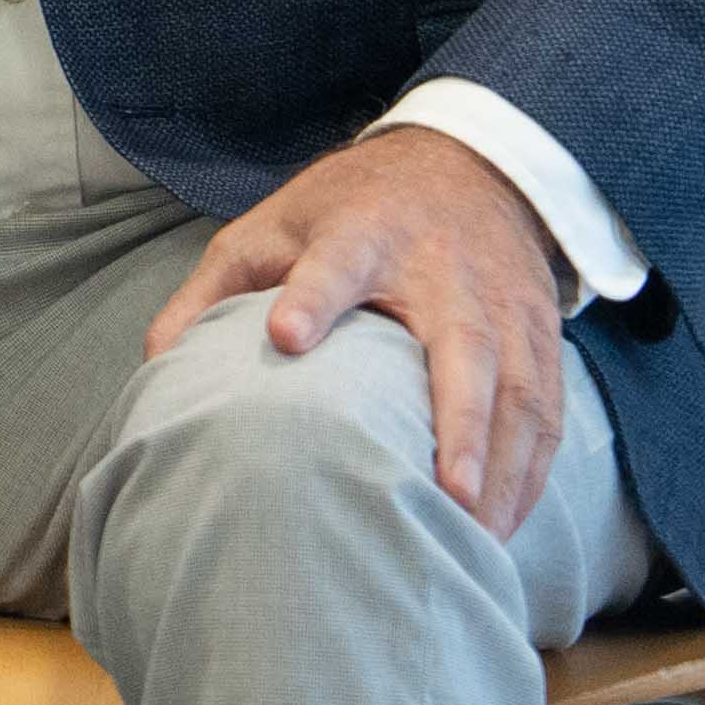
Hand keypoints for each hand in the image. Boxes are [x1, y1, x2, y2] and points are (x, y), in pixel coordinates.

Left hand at [145, 126, 573, 544]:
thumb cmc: (350, 211)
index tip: (285, 337)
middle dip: (458, 420)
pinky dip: (531, 470)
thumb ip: (213, 291)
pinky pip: (547, 411)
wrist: (466, 167)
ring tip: (477, 537)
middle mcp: (444, 272)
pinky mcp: (540, 336)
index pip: (334, 265)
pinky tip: (506, 525)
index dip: (312, 297)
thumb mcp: (272, 227)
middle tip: (447, 492)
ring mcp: (503, 306)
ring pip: (517, 390)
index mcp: (363, 235)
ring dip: (503, 466)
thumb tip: (157, 362)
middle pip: (462, 345)